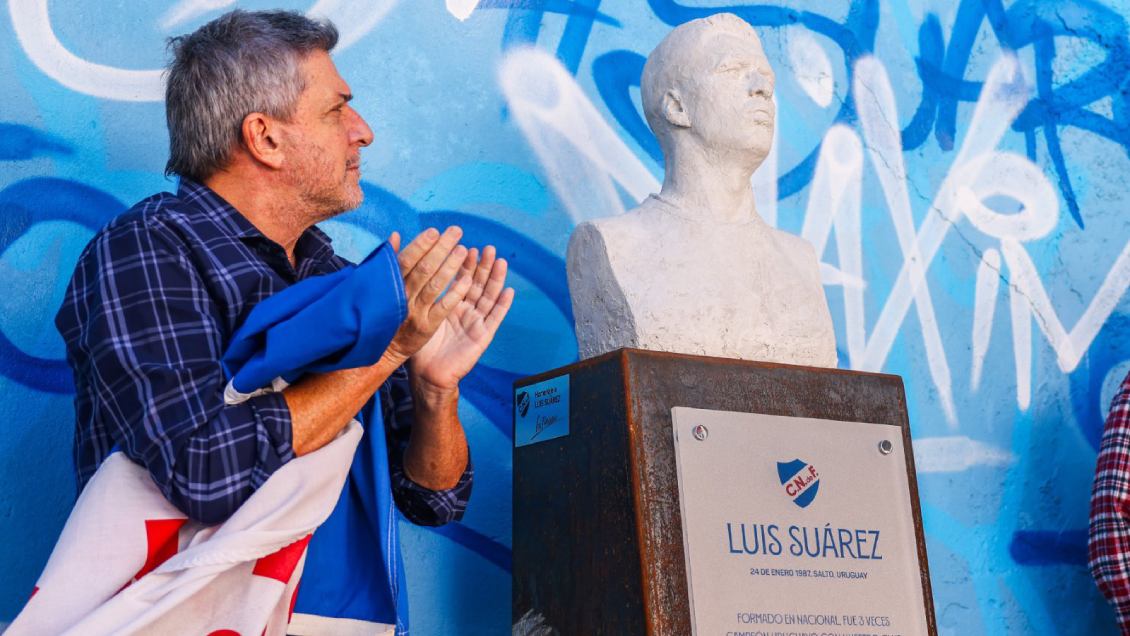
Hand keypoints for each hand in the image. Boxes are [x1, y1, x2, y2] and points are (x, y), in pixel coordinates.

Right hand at [384, 227, 473, 364]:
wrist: (383, 350)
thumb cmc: (384, 311)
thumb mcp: (382, 286)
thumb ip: (391, 261)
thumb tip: (396, 235)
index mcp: (391, 285)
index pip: (406, 260)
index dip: (420, 244)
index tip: (434, 231)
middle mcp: (402, 297)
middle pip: (423, 269)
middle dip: (440, 248)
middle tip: (456, 231)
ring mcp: (415, 313)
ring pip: (434, 286)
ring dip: (450, 267)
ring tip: (464, 250)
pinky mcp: (427, 327)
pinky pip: (442, 308)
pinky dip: (455, 294)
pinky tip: (467, 280)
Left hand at [408, 244, 513, 395]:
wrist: (427, 374)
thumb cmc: (420, 346)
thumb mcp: (418, 313)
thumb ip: (419, 292)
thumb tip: (406, 269)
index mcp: (451, 305)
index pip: (460, 279)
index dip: (464, 263)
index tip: (465, 246)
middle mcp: (466, 311)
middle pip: (478, 284)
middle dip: (483, 266)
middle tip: (487, 248)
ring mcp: (476, 323)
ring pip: (489, 297)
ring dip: (496, 279)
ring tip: (500, 261)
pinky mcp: (483, 336)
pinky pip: (495, 319)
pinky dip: (503, 305)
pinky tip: (509, 290)